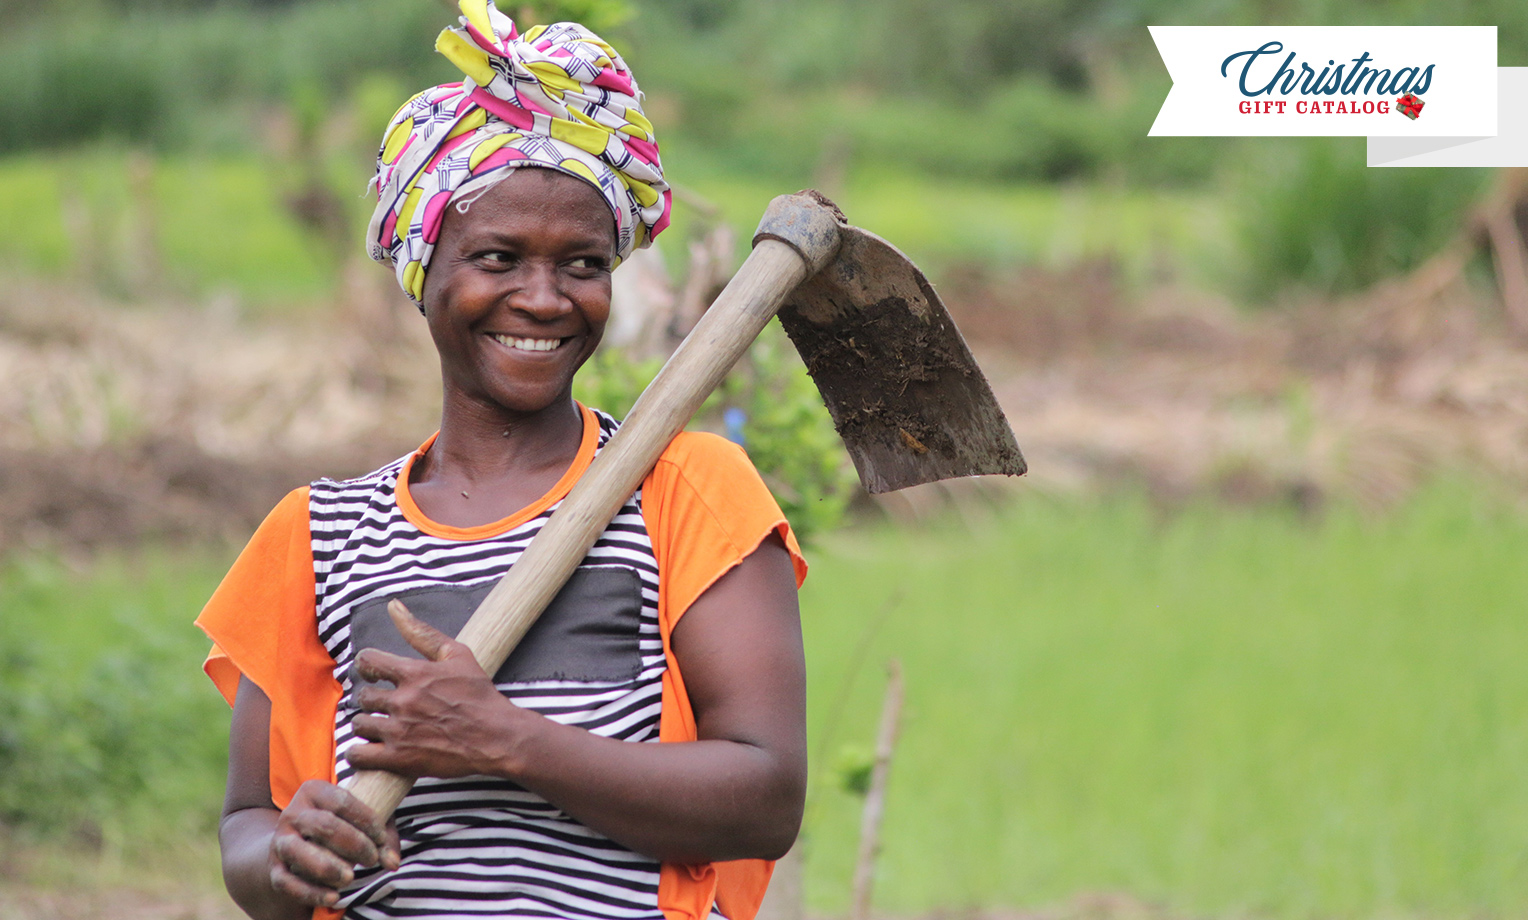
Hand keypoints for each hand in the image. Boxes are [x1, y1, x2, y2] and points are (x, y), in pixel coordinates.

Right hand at [269, 780, 399, 908]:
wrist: (294, 843)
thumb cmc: (339, 826)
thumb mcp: (360, 821)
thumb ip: (382, 837)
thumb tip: (393, 862)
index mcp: (313, 791)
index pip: (342, 801)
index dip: (366, 820)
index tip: (381, 837)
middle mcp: (292, 813)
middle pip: (324, 825)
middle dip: (353, 844)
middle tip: (371, 859)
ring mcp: (280, 841)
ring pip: (298, 851)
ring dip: (327, 866)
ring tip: (350, 877)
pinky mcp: (274, 869)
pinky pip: (287, 882)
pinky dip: (311, 892)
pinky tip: (333, 896)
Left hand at [349, 601, 532, 779]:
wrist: (497, 737)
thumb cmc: (479, 695)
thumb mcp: (457, 655)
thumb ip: (421, 631)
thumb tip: (393, 606)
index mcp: (414, 673)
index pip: (367, 661)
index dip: (368, 667)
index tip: (375, 675)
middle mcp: (403, 700)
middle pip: (363, 696)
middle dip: (373, 700)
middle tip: (386, 706)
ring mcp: (400, 731)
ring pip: (359, 724)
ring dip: (368, 726)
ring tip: (383, 728)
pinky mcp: (399, 758)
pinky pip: (359, 755)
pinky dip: (360, 753)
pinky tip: (372, 750)